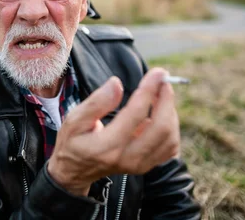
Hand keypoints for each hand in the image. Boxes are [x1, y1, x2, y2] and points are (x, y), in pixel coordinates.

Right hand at [47, 68, 179, 195]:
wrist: (76, 171)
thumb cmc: (73, 141)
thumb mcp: (74, 120)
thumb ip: (96, 102)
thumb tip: (117, 83)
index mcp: (106, 146)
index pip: (135, 114)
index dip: (149, 90)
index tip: (157, 73)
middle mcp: (127, 158)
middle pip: (161, 128)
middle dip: (166, 99)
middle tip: (163, 80)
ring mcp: (139, 165)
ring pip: (169, 137)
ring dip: (169, 111)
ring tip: (159, 94)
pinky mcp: (147, 166)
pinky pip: (169, 146)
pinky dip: (170, 126)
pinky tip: (158, 113)